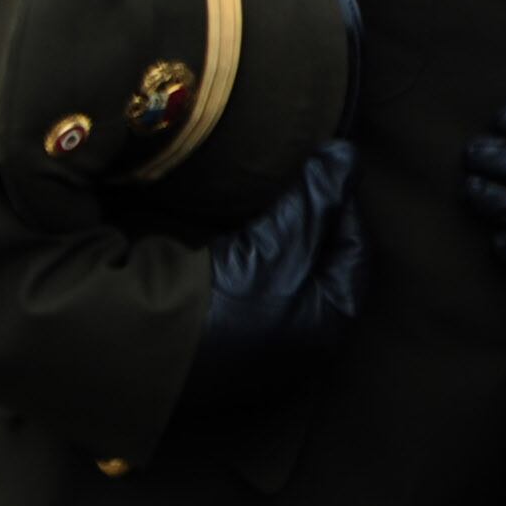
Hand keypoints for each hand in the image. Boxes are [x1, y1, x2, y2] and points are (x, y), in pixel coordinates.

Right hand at [179, 138, 364, 415]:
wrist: (150, 350)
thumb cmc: (230, 304)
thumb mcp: (282, 245)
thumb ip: (318, 199)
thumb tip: (347, 155)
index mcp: (334, 322)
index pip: (355, 250)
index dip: (342, 204)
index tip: (325, 169)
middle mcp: (305, 337)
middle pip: (320, 263)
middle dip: (310, 220)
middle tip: (294, 179)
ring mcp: (265, 340)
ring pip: (284, 273)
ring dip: (276, 237)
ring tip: (262, 200)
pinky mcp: (227, 335)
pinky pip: (250, 287)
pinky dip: (247, 257)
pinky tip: (230, 233)